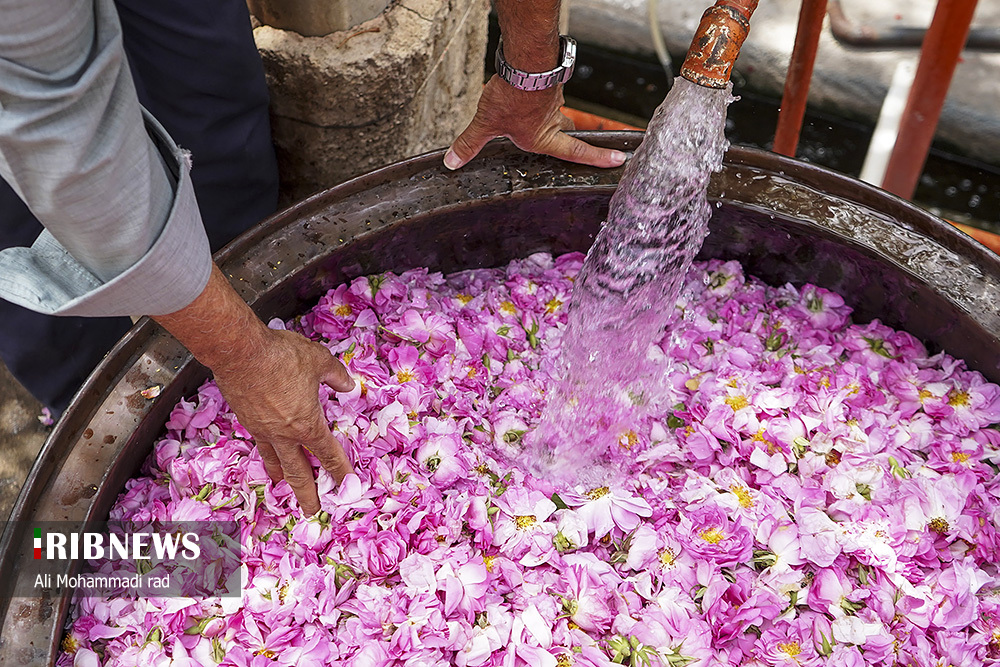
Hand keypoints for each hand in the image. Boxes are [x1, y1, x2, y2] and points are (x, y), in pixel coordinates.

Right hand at [153, 264, 354, 516]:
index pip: (328, 454)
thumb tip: (348, 386)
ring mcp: (262, 430)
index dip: (340, 470)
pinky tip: (266, 454)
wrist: (239, 352)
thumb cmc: (282, 355)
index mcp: (307, 424)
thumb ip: (337, 376)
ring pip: (275, 461)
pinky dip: (266, 455)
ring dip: (282, 477)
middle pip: (298, 472)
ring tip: (283, 488)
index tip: (348, 484)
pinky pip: (260, 444)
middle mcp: (284, 434)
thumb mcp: (319, 361)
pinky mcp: (246, 421)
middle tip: (313, 511)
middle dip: (307, 494)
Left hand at [444, 75, 626, 169]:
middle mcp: (552, 121)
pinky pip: (548, 92)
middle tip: (575, 141)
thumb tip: (453, 162)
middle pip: (566, 131)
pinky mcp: (549, 83)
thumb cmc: (511, 97)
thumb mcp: (485, 124)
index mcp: (542, 138)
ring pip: (556, 110)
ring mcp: (553, 101)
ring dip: (548, 112)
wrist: (523, 64)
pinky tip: (528, 89)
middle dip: (567, 137)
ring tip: (531, 108)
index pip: (574, 152)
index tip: (618, 158)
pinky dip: (540, 94)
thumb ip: (469, 143)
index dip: (596, 157)